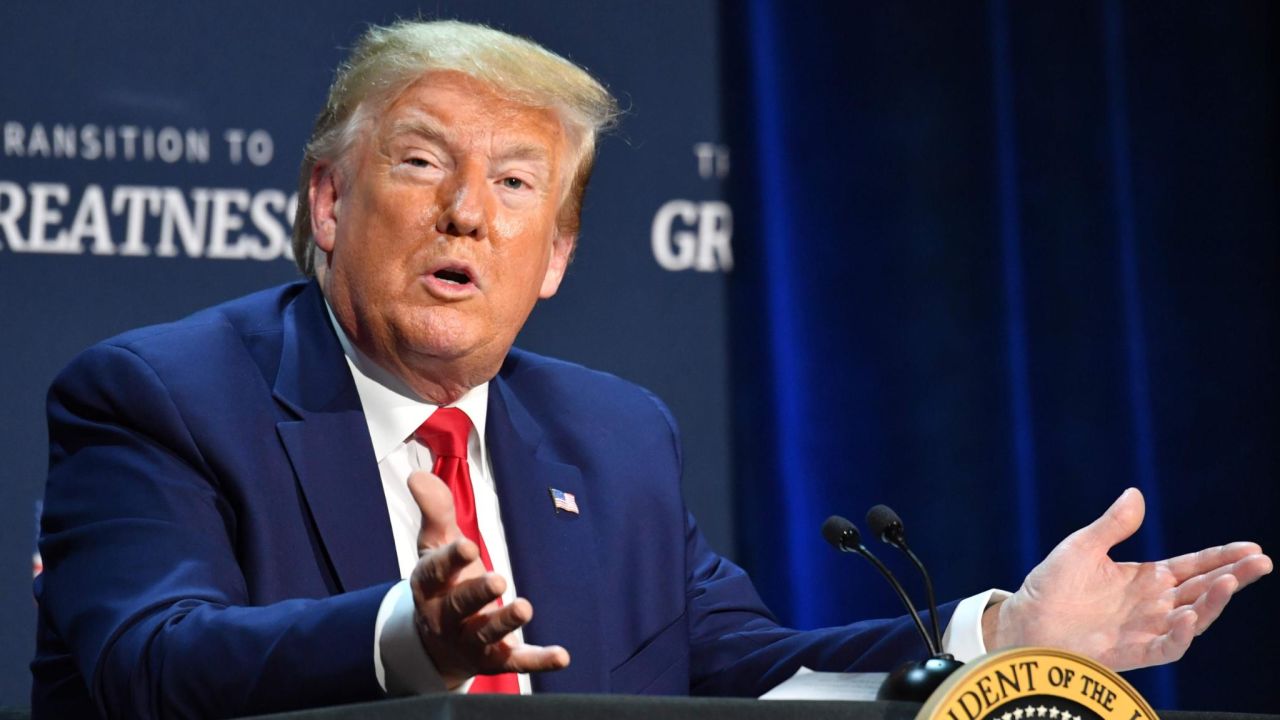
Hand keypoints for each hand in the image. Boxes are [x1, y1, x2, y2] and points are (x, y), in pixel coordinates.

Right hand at [406, 471, 569, 687]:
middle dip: (477, 593)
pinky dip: (539, 659)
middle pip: (459, 605)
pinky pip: (516, 661)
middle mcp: (446, 617)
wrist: (438, 643)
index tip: (467, 544)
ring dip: (504, 622)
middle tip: (497, 579)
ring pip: (486, 634)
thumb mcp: (435, 545)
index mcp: (429, 586)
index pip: (434, 572)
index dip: (450, 559)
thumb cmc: (443, 583)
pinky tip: (562, 656)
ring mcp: (470, 640)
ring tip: (525, 608)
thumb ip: (435, 511)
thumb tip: (418, 474)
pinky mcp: (495, 659)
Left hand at [985, 487, 1271, 669]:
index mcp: (1146, 578)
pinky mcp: (1131, 652)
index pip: (1194, 566)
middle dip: (1233, 576)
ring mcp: (1145, 629)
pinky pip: (1165, 648)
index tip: (1252, 547)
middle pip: (1203, 590)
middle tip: (1260, 562)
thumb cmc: (1051, 585)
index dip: (1222, 558)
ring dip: (1213, 603)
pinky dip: (1180, 635)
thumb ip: (1112, 525)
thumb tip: (1136, 493)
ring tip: (1228, 582)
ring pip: (1193, 619)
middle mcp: (1153, 605)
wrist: (1024, 620)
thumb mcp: (1082, 546)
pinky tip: (1189, 617)